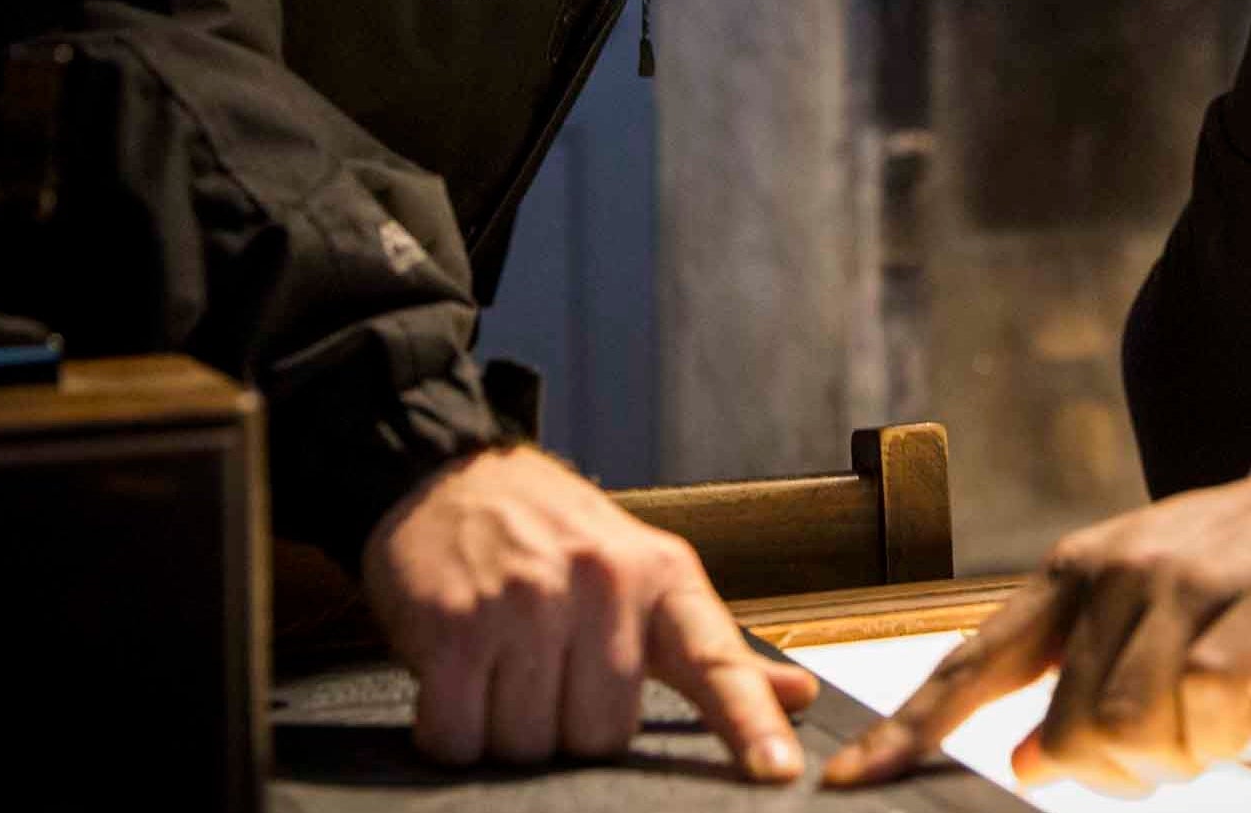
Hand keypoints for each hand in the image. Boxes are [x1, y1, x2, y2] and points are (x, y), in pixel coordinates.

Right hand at [361, 444, 817, 775]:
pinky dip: (451, 734)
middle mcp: (600, 585)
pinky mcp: (453, 625)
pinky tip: (458, 685)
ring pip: (530, 745)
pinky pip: (458, 735)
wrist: (458, 479)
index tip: (777, 771)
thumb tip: (799, 696)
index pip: (716, 659)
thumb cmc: (562, 541)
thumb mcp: (649, 578)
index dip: (749, 722)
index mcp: (663, 577)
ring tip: (502, 671)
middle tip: (548, 674)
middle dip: (570, 729)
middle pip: (603, 735)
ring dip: (508, 733)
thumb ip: (716, 651)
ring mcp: (525, 603)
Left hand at [822, 465, 1250, 792]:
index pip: (972, 661)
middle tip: (1168, 757)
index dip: (911, 728)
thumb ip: (1076, 680)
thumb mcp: (1139, 610)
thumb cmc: (1235, 574)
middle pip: (1068, 728)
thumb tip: (1026, 763)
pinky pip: (1207, 705)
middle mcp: (1115, 572)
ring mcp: (1184, 585)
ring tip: (1211, 729)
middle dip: (1114, 775)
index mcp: (1071, 575)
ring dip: (1172, 761)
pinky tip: (1246, 709)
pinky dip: (1223, 735)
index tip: (851, 780)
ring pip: (1130, 726)